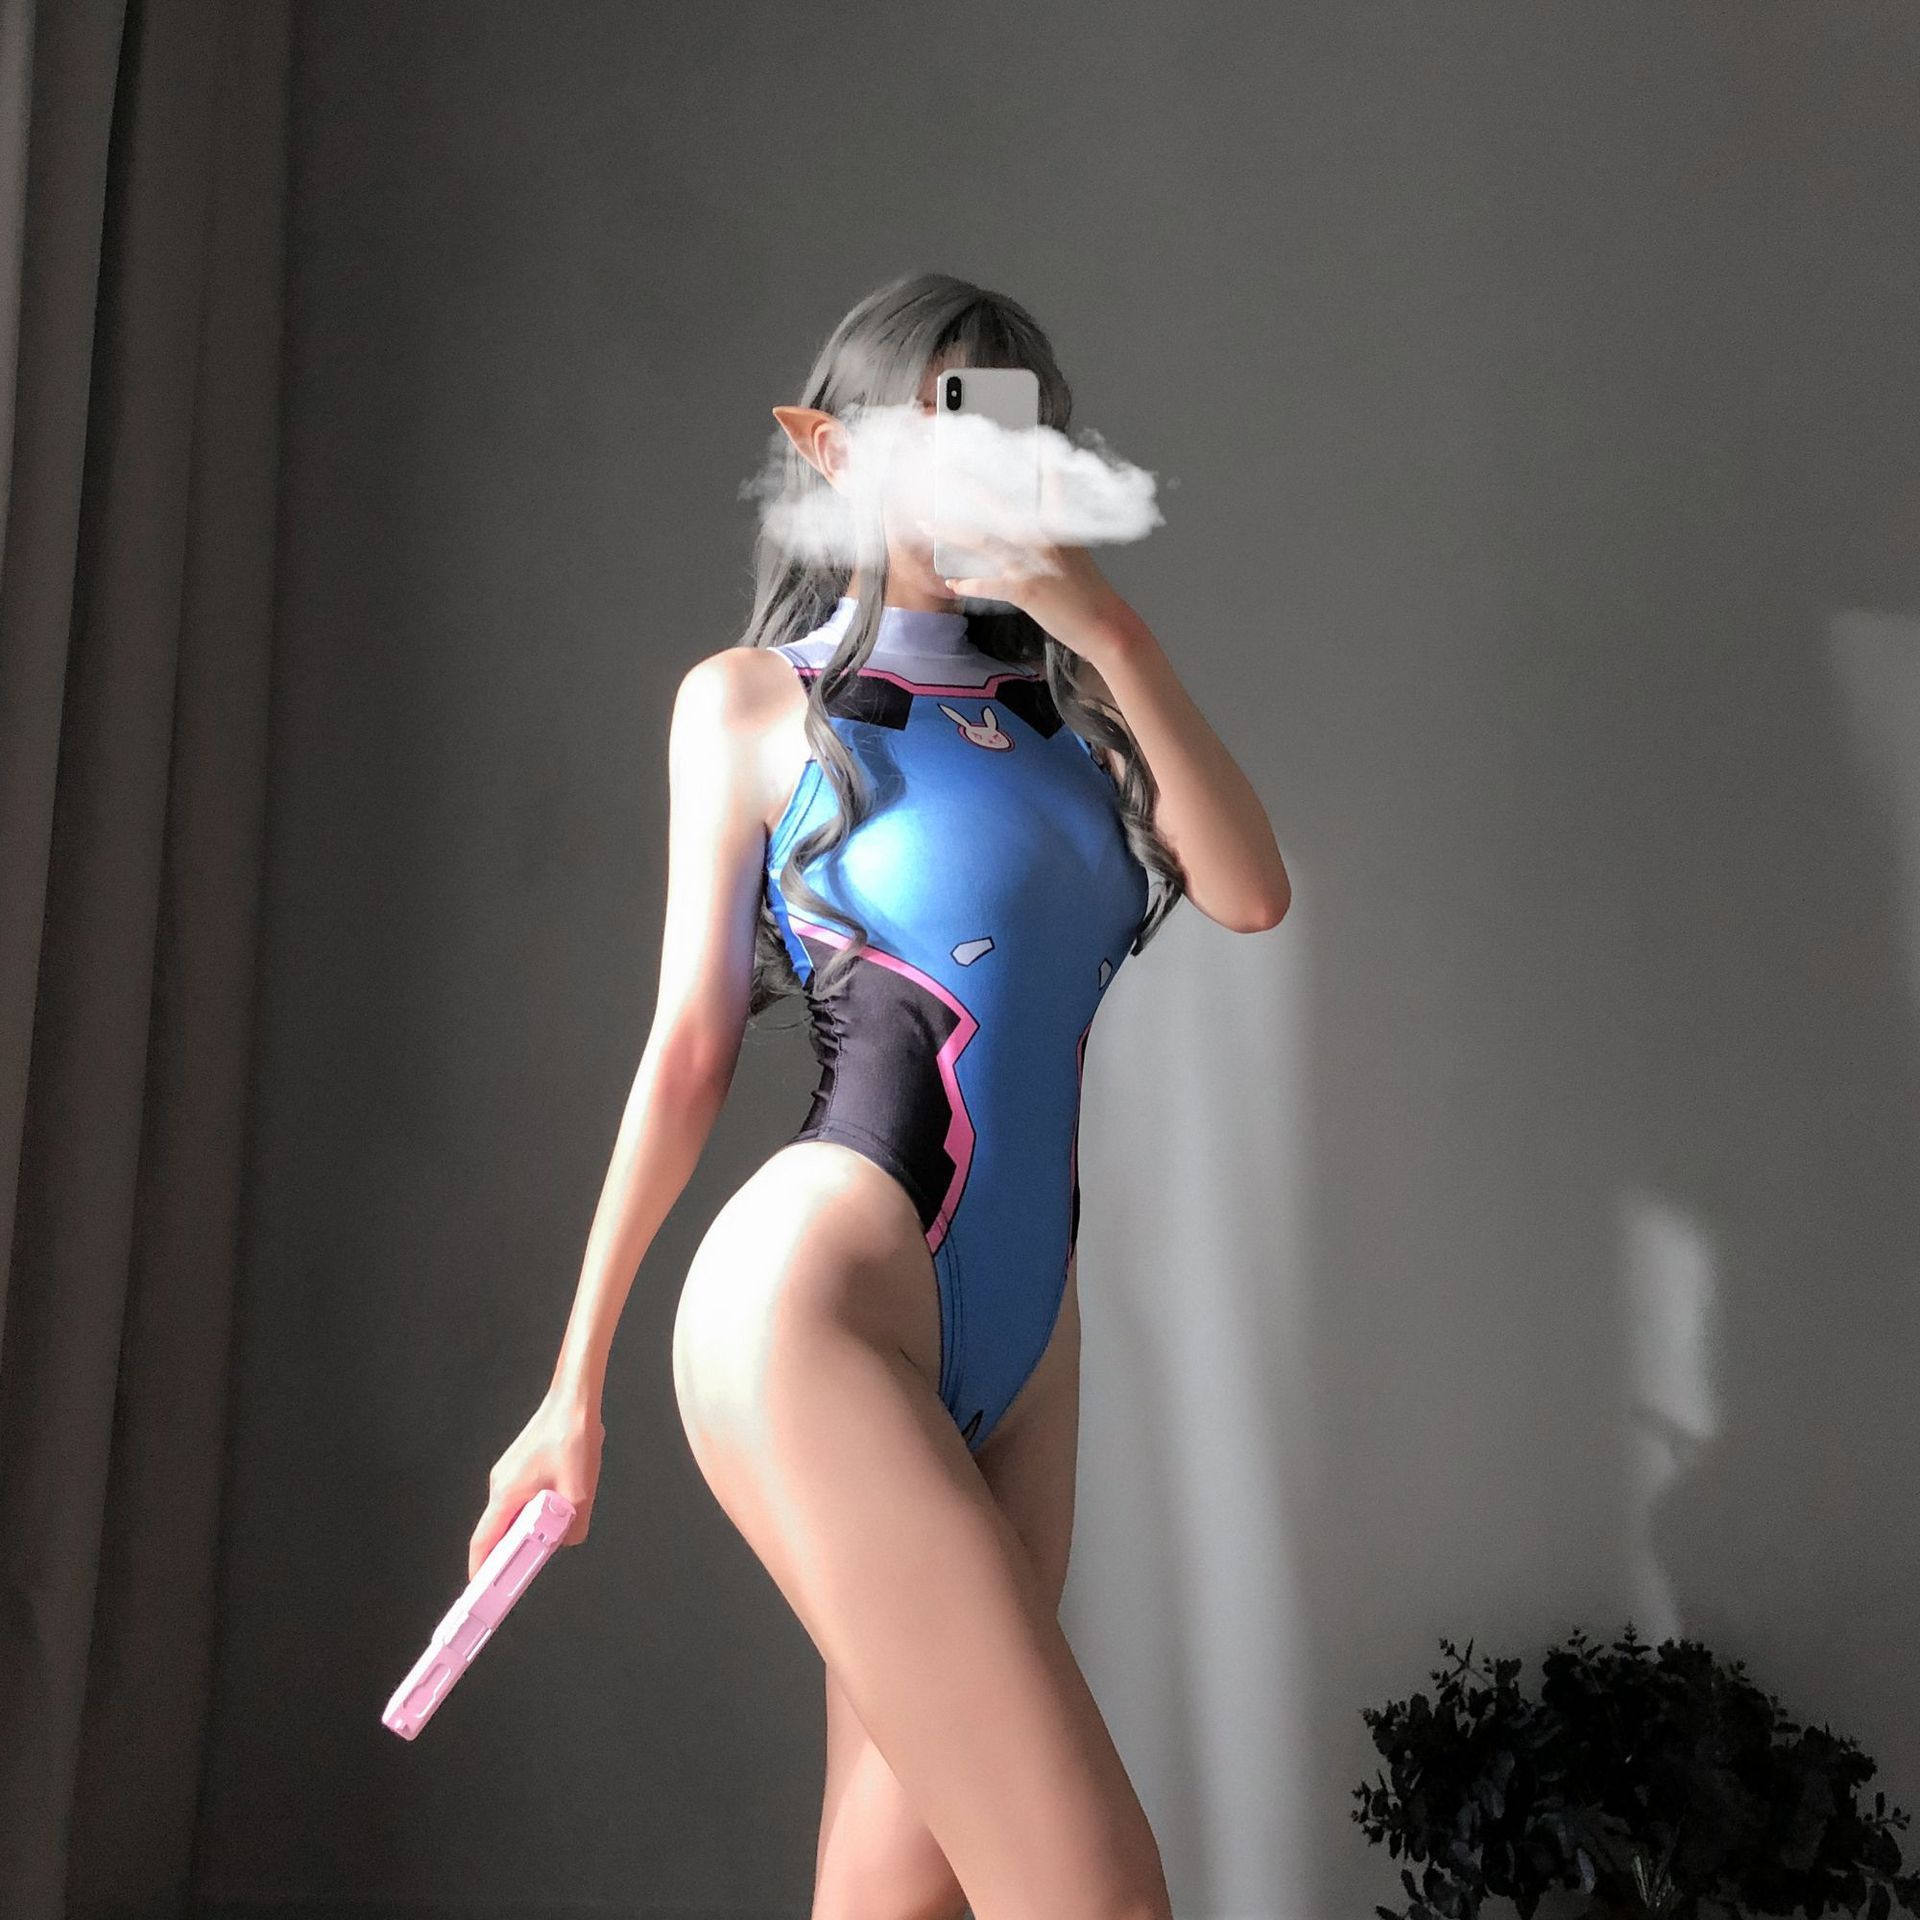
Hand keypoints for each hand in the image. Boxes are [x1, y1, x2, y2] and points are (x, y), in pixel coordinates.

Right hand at [469, 1390, 604, 1578]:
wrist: (574, 1400)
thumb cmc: (573, 1440)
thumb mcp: (579, 1493)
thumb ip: (572, 1527)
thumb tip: (567, 1541)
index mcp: (506, 1493)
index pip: (483, 1542)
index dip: (480, 1571)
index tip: (480, 1594)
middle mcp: (500, 1484)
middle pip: (495, 1530)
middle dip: (506, 1555)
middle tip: (517, 1578)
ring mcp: (508, 1473)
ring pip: (511, 1514)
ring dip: (525, 1530)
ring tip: (544, 1543)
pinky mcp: (520, 1466)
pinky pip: (520, 1499)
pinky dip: (531, 1513)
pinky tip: (554, 1513)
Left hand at [914, 457, 1127, 658]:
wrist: (1104, 624)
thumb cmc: (1087, 591)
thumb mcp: (1074, 550)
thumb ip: (1053, 531)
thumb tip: (1026, 524)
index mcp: (1056, 525)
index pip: (1044, 481)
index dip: (1027, 459)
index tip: (1010, 437)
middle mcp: (1042, 538)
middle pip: (996, 504)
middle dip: (967, 485)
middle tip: (944, 469)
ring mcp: (1031, 562)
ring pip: (982, 541)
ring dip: (950, 531)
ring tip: (928, 523)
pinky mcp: (1024, 589)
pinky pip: (986, 584)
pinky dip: (967, 585)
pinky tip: (953, 583)